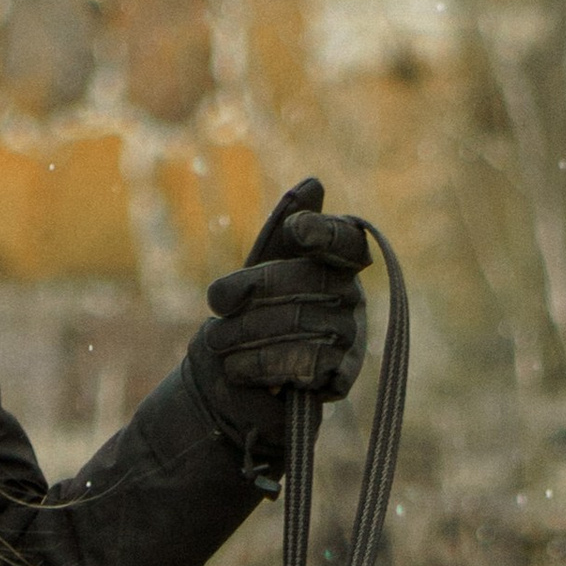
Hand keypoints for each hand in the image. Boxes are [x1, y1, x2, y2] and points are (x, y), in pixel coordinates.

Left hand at [186, 177, 369, 467]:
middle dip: (255, 291)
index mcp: (334, 264)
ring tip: (219, 343)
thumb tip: (314, 183)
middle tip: (215, 306)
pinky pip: (306, 365)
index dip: (325, 233)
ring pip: (304, 326)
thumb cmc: (250, 316)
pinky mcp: (338, 377)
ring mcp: (350, 338)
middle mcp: (350, 297)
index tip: (296, 231)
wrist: (233, 382)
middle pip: (309, 282)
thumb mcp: (258, 269)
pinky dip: (263, 366)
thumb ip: (280, 231)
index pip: (347, 239)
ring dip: (250, 334)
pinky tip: (240, 369)